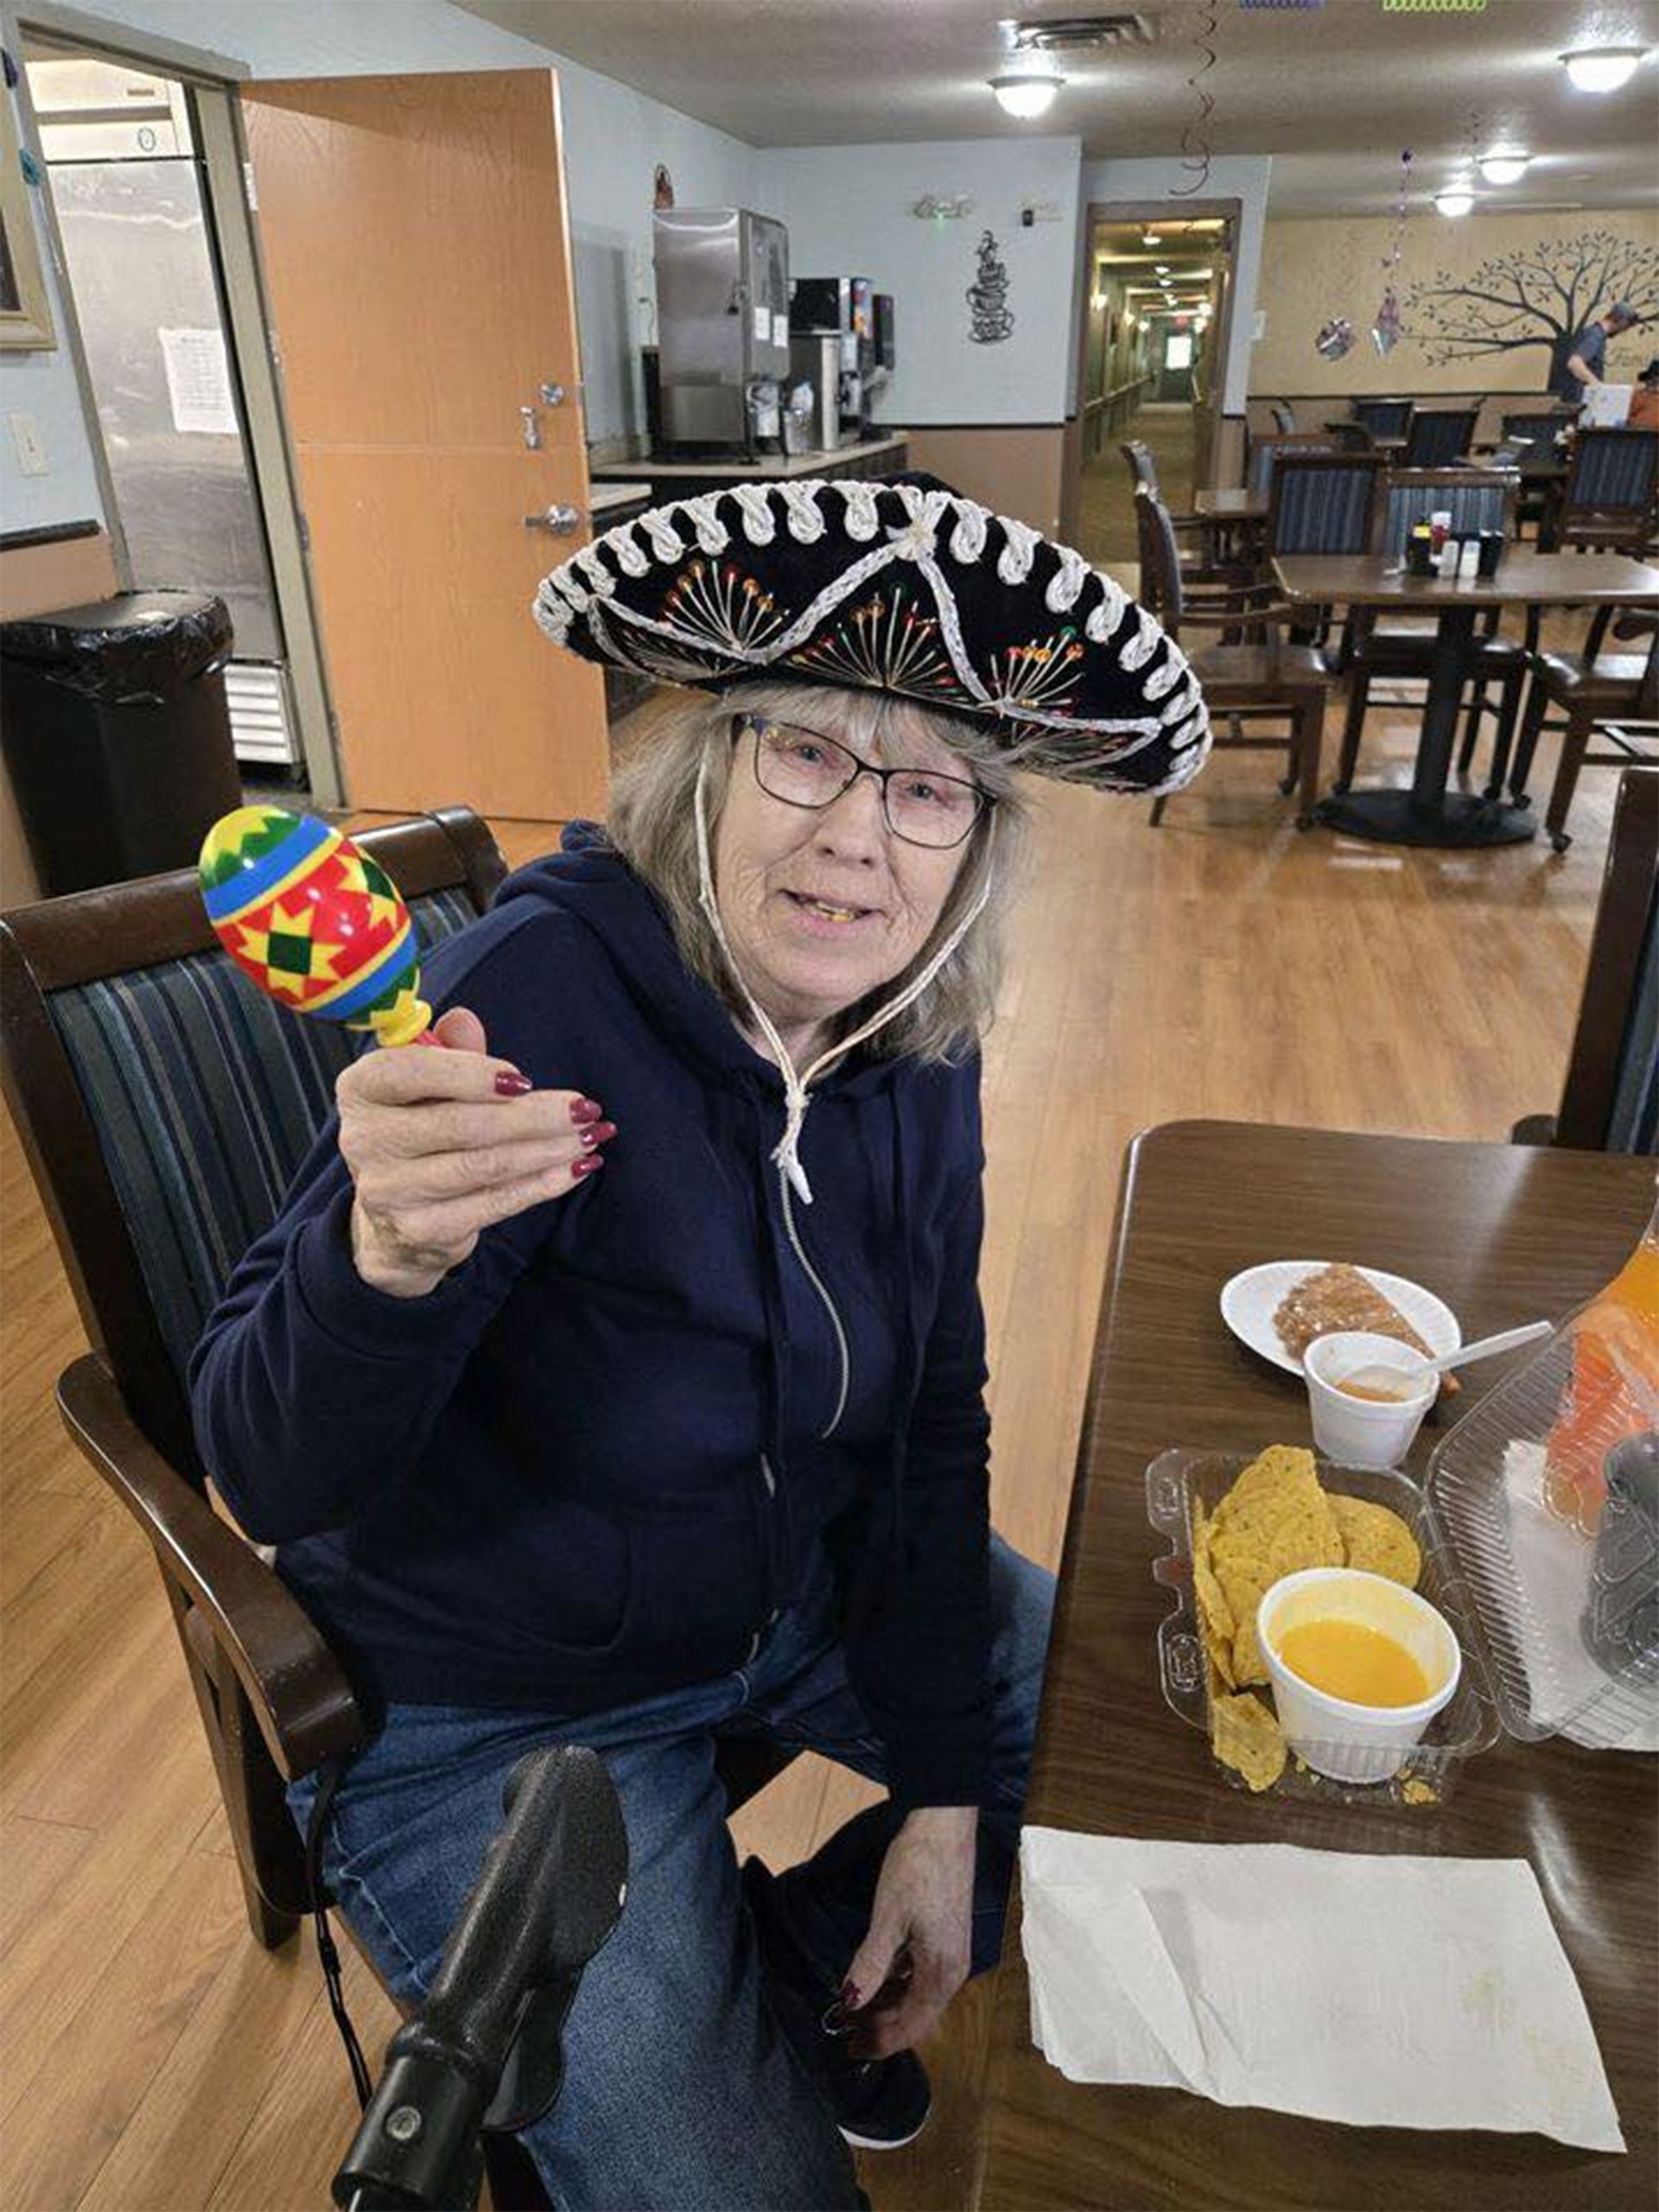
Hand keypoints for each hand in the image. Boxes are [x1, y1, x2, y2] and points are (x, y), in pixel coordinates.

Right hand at [337, 1006, 611, 1297]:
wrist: (395, 1219)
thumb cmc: (420, 1133)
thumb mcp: (427, 1084)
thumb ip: (448, 1050)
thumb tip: (462, 1020)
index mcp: (361, 1090)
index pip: (410, 1072)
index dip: (471, 1073)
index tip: (524, 1078)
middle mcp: (364, 1141)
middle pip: (463, 1123)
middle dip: (535, 1115)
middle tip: (584, 1108)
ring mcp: (389, 1191)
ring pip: (485, 1165)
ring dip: (548, 1149)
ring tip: (589, 1135)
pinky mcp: (421, 1230)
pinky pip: (495, 1203)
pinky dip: (542, 1184)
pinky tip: (574, 1168)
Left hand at [839, 1806, 975, 2059]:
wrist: (944, 1825)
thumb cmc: (917, 1869)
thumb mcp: (888, 1917)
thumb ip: (870, 1965)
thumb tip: (850, 2003)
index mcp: (942, 1972)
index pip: (911, 2026)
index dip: (881, 2043)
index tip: (851, 2050)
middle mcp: (953, 1970)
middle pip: (917, 2017)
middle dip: (883, 2028)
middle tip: (847, 2028)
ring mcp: (953, 1953)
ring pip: (919, 1996)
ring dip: (889, 2006)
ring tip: (856, 2005)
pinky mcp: (947, 1937)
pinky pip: (922, 1976)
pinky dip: (898, 1984)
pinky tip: (877, 1976)